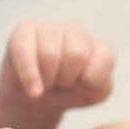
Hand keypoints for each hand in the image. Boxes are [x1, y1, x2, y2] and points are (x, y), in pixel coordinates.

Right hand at [0, 22, 114, 116]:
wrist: (38, 100)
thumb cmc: (70, 93)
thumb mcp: (94, 95)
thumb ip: (101, 86)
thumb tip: (86, 77)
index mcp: (98, 46)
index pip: (106, 58)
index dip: (92, 82)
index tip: (83, 87)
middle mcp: (76, 32)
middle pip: (77, 55)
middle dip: (68, 80)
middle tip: (61, 85)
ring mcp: (49, 28)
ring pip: (50, 54)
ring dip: (48, 80)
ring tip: (47, 83)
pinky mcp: (23, 31)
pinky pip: (24, 51)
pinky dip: (30, 76)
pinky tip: (34, 91)